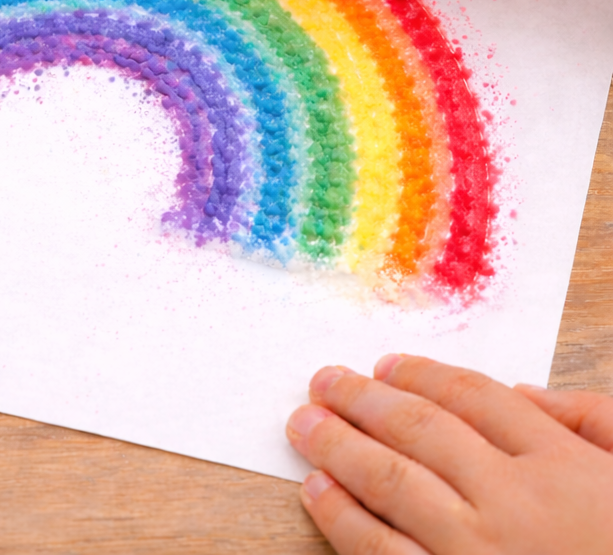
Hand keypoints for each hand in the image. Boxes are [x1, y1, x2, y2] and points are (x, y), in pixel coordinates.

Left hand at [286, 355, 612, 553]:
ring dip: (338, 446)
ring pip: (392, 484)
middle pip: (420, 431)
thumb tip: (522, 392)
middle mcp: (513, 508)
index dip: (423, 374)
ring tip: (303, 423)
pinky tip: (316, 492)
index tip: (386, 365)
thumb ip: (593, 424)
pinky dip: (343, 520)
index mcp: (563, 470)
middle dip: (363, 399)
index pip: (475, 398)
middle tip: (322, 380)